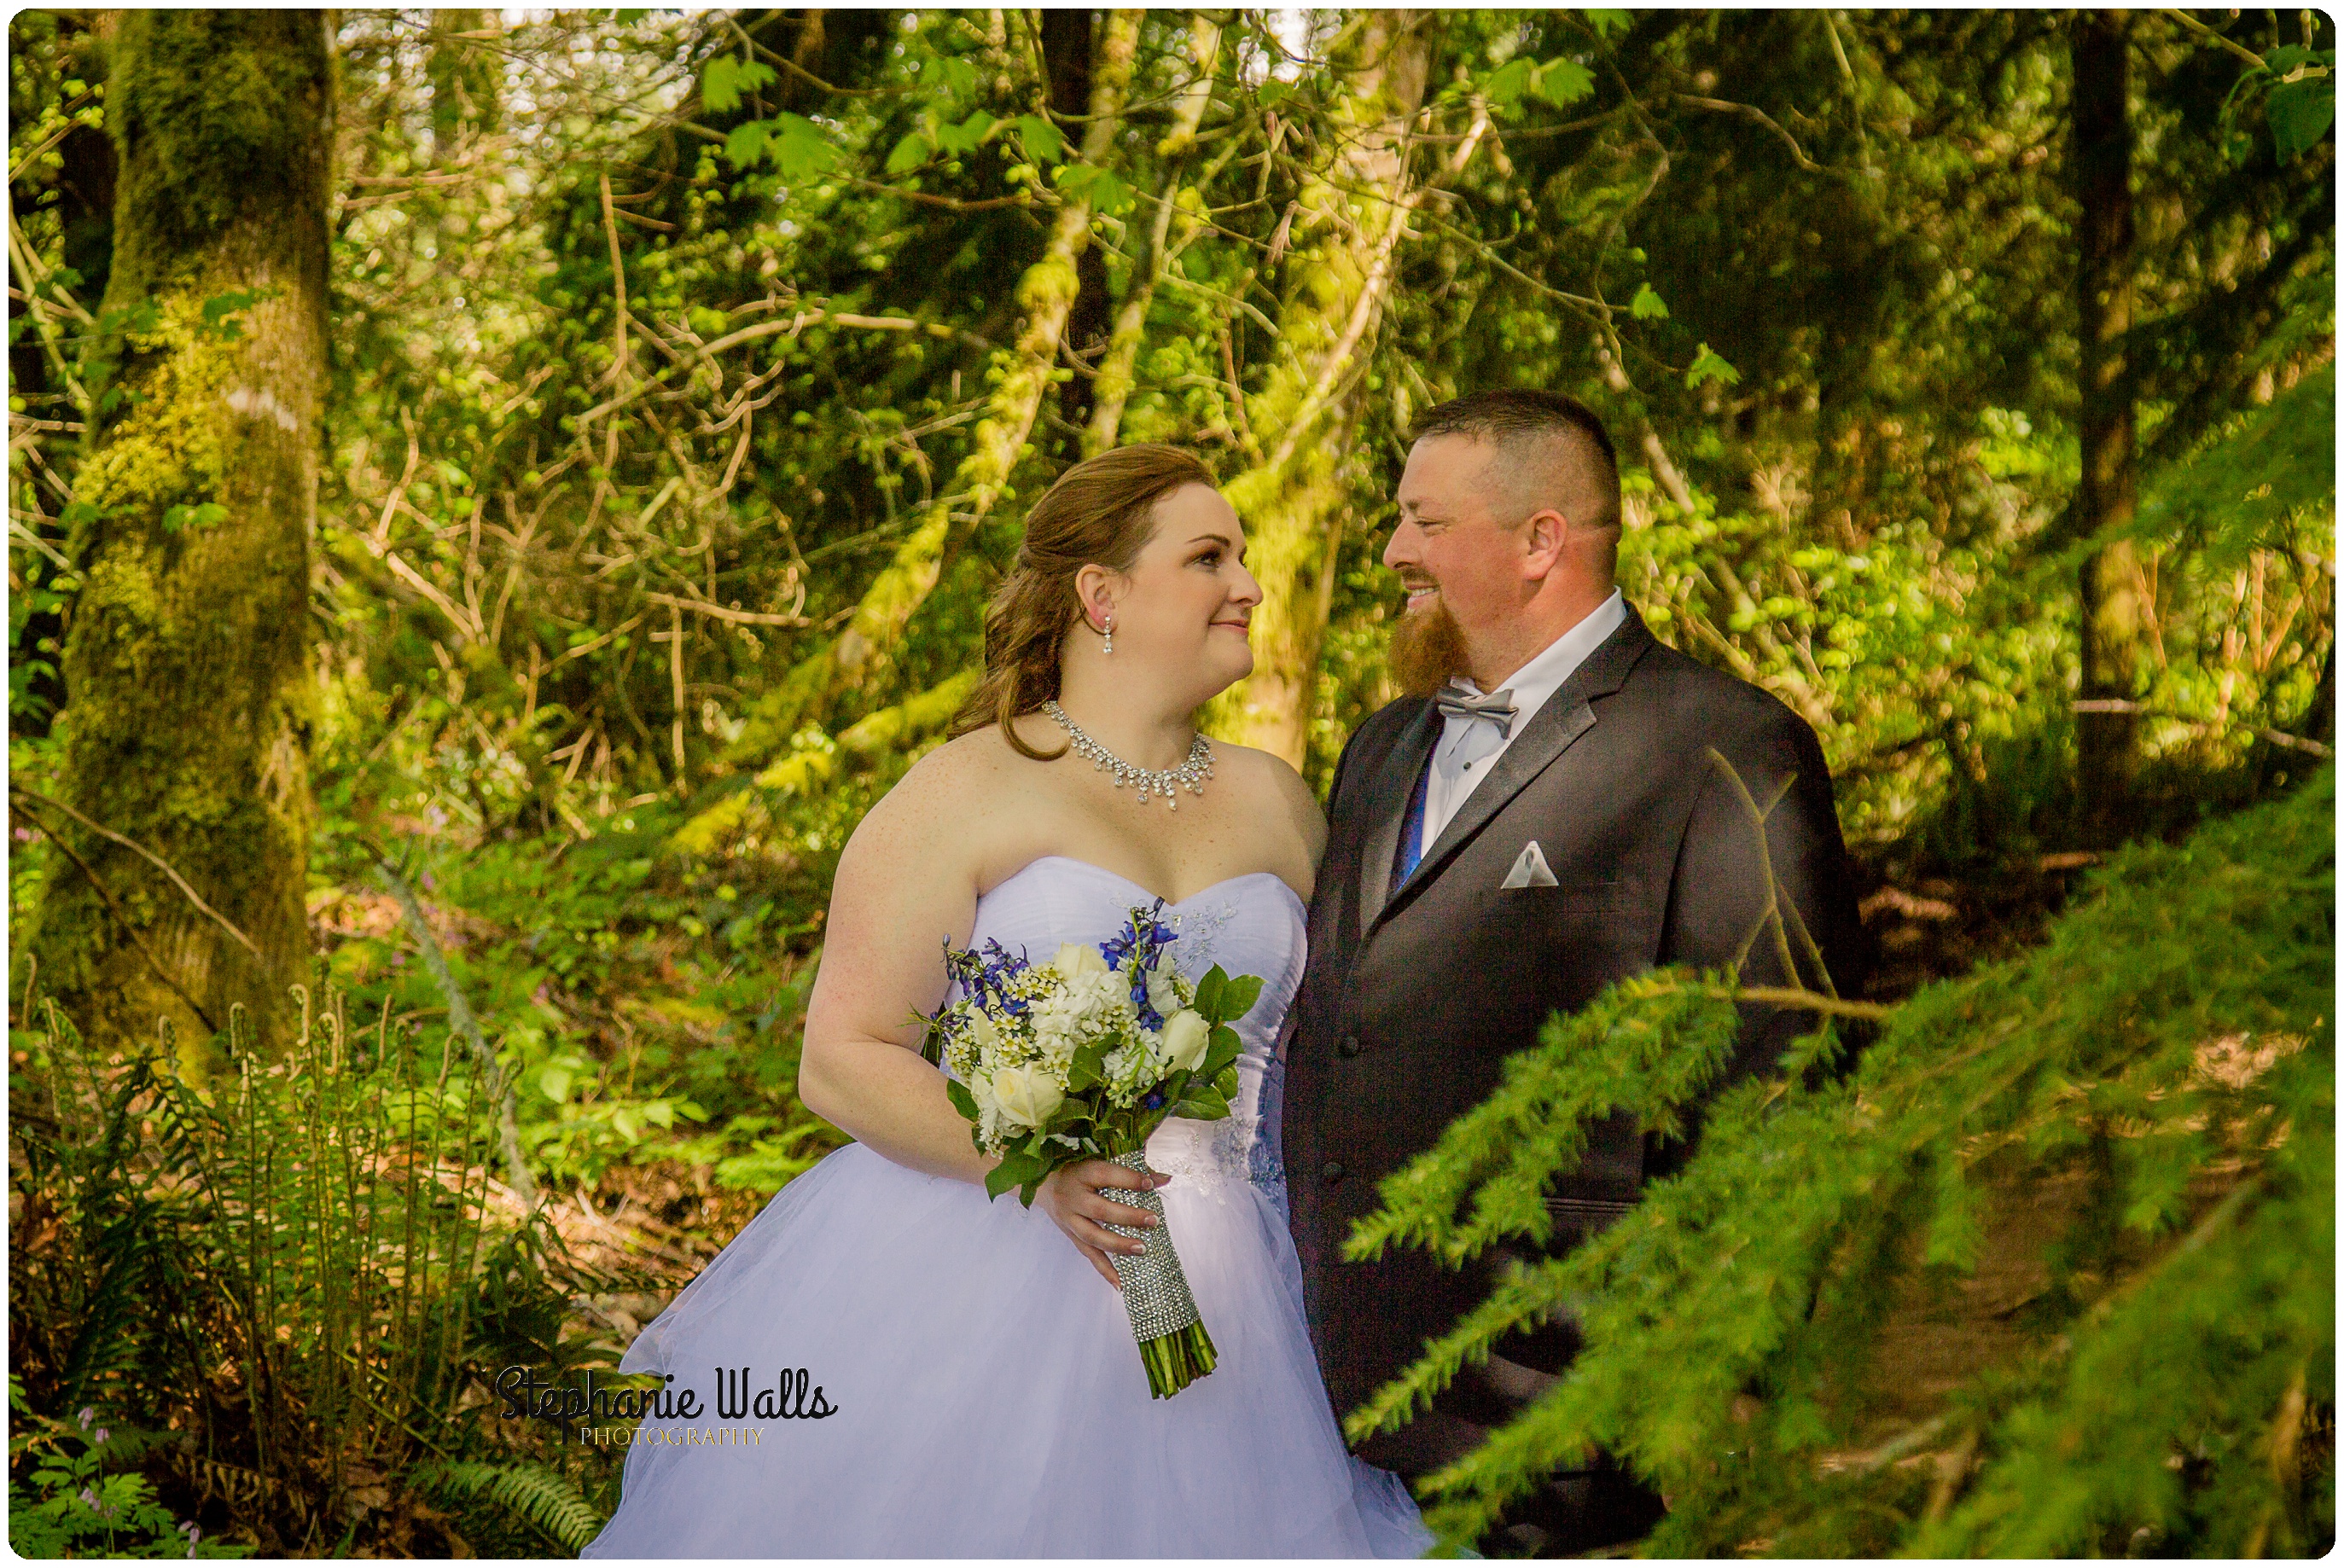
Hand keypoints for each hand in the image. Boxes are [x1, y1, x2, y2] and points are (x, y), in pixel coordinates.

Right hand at [1034, 1159, 1167, 1288]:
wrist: (1045, 1184)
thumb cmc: (1079, 1172)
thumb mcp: (1099, 1164)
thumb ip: (1131, 1171)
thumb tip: (1164, 1179)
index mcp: (1083, 1174)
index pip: (1106, 1176)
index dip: (1128, 1180)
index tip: (1150, 1184)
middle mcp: (1073, 1198)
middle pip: (1100, 1210)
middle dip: (1128, 1217)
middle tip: (1153, 1221)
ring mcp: (1070, 1220)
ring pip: (1093, 1236)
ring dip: (1118, 1245)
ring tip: (1141, 1250)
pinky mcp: (1071, 1236)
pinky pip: (1089, 1254)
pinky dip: (1105, 1270)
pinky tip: (1121, 1283)